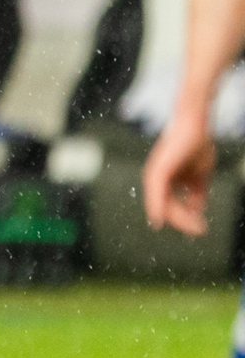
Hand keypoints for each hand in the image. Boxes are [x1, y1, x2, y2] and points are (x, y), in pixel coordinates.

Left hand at [143, 109, 214, 236]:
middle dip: (184, 222)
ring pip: (163, 205)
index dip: (186, 221)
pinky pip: (155, 193)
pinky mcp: (157, 170)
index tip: (202, 230)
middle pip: (167, 210)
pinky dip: (157, 207)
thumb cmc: (196, 147)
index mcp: (164, 183)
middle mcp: (156, 181)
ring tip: (195, 228)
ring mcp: (154, 176)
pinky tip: (160, 220)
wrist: (196, 126)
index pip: (172, 208)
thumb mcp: (199, 176)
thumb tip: (197, 213)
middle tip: (201, 231)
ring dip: (179, 219)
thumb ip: (196, 194)